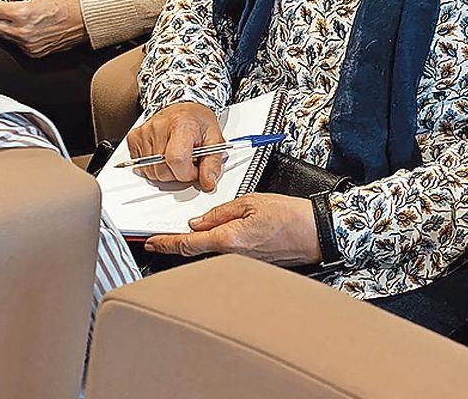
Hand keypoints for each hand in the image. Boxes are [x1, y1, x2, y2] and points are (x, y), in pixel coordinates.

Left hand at [0, 0, 85, 55]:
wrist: (86, 19)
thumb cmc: (69, 2)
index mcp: (23, 13)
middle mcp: (23, 32)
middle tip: (5, 4)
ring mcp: (28, 44)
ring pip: (0, 35)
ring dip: (4, 23)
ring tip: (21, 13)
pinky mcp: (33, 52)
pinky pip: (14, 43)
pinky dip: (16, 33)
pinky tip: (29, 23)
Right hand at [124, 101, 225, 188]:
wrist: (184, 110)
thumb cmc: (199, 122)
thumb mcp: (215, 140)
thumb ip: (213, 164)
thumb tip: (208, 183)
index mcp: (181, 124)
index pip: (177, 160)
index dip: (188, 173)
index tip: (195, 169)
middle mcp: (159, 126)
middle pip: (162, 171)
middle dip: (178, 174)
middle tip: (187, 161)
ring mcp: (144, 132)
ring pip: (151, 172)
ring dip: (166, 171)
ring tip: (176, 156)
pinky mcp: (134, 138)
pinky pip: (141, 167)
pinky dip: (154, 167)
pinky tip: (163, 155)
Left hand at [142, 193, 319, 265]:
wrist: (317, 233)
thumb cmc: (290, 216)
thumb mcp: (251, 202)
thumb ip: (220, 212)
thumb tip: (197, 222)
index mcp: (228, 239)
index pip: (186, 244)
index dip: (164, 243)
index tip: (150, 242)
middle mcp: (232, 256)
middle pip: (194, 252)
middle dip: (177, 244)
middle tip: (162, 236)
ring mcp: (241, 264)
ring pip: (209, 254)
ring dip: (198, 244)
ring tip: (191, 232)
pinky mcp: (251, 264)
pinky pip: (225, 255)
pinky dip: (215, 246)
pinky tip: (216, 236)